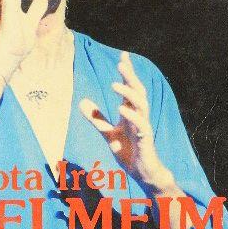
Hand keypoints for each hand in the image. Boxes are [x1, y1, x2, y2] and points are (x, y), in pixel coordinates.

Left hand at [79, 51, 176, 192]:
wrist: (141, 173)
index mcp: (131, 112)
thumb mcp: (108, 133)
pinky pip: (141, 124)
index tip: (123, 55)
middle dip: (130, 76)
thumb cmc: (129, 151)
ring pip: (141, 104)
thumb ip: (97, 118)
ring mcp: (143, 126)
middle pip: (137, 91)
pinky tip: (122, 109)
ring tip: (115, 84)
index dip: (127, 72)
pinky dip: (132, 116)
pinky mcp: (145, 139)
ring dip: (129, 93)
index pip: (130, 88)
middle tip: (121, 62)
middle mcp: (139, 115)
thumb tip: (81, 101)